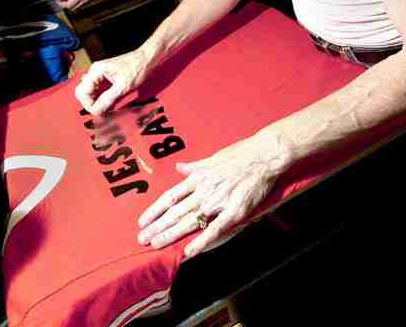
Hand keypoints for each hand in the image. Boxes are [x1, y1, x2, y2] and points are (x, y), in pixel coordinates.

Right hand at [74, 47, 152, 114]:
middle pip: (82, 92)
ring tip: (106, 108)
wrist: (148, 59)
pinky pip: (97, 90)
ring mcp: (100, 74)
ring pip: (89, 92)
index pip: (82, 92)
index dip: (89, 105)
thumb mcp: (123, 86)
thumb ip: (108, 99)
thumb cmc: (138, 67)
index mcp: (96, 70)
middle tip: (101, 112)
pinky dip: (100, 98)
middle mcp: (95, 71)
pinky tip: (109, 103)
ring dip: (95, 101)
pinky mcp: (106, 78)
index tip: (99, 113)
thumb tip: (96, 111)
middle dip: (90, 103)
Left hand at [137, 132, 290, 257]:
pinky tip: (189, 251)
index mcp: (198, 178)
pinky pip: (215, 229)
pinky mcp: (234, 211)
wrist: (263, 155)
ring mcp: (218, 201)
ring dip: (171, 233)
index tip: (142, 221)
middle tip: (142, 239)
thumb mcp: (212, 158)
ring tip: (155, 244)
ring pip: (190, 220)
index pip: (170, 196)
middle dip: (157, 226)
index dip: (155, 210)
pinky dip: (201, 240)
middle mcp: (204, 190)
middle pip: (176, 211)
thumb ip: (194, 166)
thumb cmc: (239, 154)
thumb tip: (179, 167)